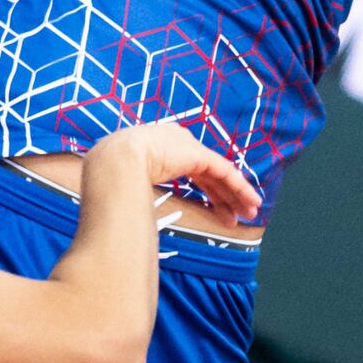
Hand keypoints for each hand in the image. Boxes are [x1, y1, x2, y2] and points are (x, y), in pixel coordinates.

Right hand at [94, 121, 263, 225]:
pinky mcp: (197, 153)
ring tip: (250, 212)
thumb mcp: (129, 184)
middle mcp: (177, 143)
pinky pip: (223, 171)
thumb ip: (138, 194)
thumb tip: (131, 219)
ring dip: (236, 194)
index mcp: (161, 149)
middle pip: (209, 174)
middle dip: (225, 196)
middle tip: (237, 216)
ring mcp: (187, 146)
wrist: (113, 162)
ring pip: (220, 173)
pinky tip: (249, 200)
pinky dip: (238, 186)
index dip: (210, 193)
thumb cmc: (112, 176)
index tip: (218, 213)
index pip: (194, 171)